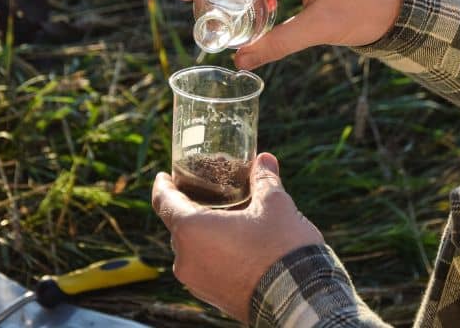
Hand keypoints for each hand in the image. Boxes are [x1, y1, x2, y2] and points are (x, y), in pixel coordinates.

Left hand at [152, 153, 323, 321]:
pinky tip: (237, 246)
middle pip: (179, 225)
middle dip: (192, 207)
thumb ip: (264, 179)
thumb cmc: (281, 248)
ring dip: (204, 233)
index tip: (164, 176)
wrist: (297, 299)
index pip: (163, 201)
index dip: (163, 185)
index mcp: (191, 230)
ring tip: (228, 220)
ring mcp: (196, 282)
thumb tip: (264, 159)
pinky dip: (213, 253)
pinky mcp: (211, 297)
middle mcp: (185, 259)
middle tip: (209, 193)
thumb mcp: (275, 205)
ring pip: (192, 248)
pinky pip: (204, 267)